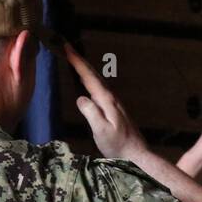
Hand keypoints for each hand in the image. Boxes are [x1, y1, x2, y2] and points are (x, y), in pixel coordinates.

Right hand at [66, 42, 147, 159]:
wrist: (136, 154)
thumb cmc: (118, 145)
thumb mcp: (101, 130)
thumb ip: (91, 113)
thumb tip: (80, 98)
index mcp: (107, 100)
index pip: (89, 76)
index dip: (76, 61)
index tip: (65, 47)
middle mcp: (111, 97)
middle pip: (93, 74)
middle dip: (79, 60)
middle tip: (65, 46)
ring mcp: (113, 102)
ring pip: (96, 80)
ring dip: (84, 68)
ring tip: (72, 58)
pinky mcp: (113, 108)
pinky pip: (98, 88)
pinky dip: (89, 80)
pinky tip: (86, 81)